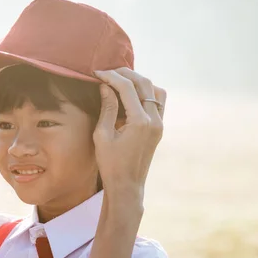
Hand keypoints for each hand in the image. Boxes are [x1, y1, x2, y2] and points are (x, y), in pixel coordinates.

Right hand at [93, 68, 166, 194]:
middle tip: (107, 72)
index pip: (127, 88)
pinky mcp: (159, 128)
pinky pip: (158, 101)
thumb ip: (107, 108)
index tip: (97, 73)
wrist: (127, 185)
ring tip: (120, 80)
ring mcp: (160, 123)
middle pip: (144, 83)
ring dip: (138, 81)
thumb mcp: (102, 135)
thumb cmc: (111, 164)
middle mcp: (155, 120)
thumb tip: (106, 86)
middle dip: (125, 74)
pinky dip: (146, 92)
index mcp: (140, 122)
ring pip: (155, 90)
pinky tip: (131, 94)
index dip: (111, 76)